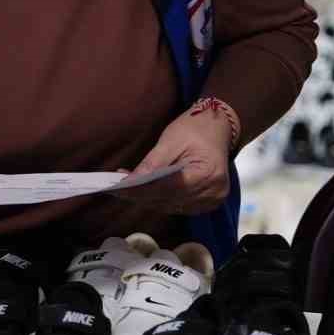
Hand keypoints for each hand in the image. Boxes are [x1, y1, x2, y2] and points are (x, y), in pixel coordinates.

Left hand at [116, 104, 234, 214]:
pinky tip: (144, 191)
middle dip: (141, 195)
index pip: (169, 187)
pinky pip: (177, 206)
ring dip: (148, 199)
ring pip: (170, 206)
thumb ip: (152, 163)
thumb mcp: (171, 140)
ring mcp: (212, 199)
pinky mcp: (207, 202)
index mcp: (207, 173)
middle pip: (169, 200)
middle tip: (117, 190)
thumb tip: (131, 181)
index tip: (120, 188)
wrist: (217, 128)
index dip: (142, 189)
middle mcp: (213, 191)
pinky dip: (159, 199)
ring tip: (126, 189)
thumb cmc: (195, 129)